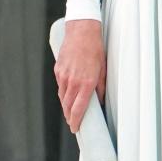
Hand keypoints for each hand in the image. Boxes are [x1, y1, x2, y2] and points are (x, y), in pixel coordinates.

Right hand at [54, 19, 105, 133]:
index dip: (76, 121)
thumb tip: (101, 101)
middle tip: (73, 123)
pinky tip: (68, 95)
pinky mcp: (58, 70)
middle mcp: (73, 81)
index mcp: (86, 83)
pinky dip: (63, 93)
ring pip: (62, 97)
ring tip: (70, 112)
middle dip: (70, 116)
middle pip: (67, 106)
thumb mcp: (103, 69)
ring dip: (66, 106)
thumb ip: (101, 87)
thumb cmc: (95, 50)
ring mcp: (63, 76)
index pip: (78, 108)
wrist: (82, 32)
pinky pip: (60, 86)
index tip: (75, 128)